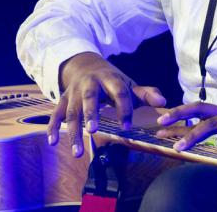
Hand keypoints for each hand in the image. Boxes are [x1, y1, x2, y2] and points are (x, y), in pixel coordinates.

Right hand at [46, 52, 165, 157]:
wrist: (83, 64)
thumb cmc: (110, 80)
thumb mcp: (127, 83)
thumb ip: (145, 93)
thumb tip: (164, 102)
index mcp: (109, 78)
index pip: (119, 92)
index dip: (124, 109)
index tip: (127, 127)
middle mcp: (89, 84)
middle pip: (89, 98)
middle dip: (90, 113)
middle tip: (93, 130)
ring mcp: (74, 92)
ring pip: (71, 111)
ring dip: (72, 131)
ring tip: (77, 152)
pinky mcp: (62, 99)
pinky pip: (56, 114)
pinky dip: (53, 127)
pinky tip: (53, 142)